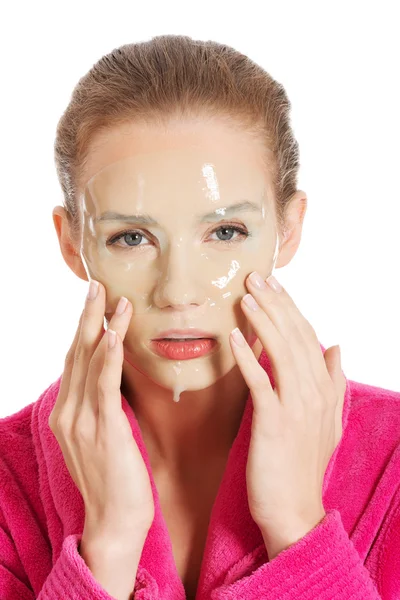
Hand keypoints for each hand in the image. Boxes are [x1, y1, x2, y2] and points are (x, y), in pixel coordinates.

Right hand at [48, 280, 154, 542]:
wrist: (115, 522)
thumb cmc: (115, 479)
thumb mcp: (103, 435)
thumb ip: (103, 405)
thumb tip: (115, 377)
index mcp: (67, 412)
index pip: (75, 361)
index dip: (84, 329)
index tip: (95, 301)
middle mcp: (68, 412)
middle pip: (77, 353)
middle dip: (87, 317)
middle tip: (96, 284)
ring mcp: (81, 421)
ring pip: (88, 362)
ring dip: (100, 326)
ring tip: (110, 296)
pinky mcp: (102, 429)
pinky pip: (104, 385)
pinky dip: (107, 357)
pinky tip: (113, 334)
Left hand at [229, 272, 345, 557]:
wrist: (294, 510)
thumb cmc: (303, 464)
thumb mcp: (328, 421)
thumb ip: (334, 381)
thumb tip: (337, 346)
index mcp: (324, 388)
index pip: (308, 337)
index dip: (290, 308)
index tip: (274, 284)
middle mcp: (314, 392)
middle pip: (295, 337)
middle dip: (275, 303)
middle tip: (255, 276)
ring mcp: (296, 407)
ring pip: (281, 352)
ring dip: (263, 320)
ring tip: (245, 295)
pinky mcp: (274, 422)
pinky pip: (261, 382)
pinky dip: (248, 356)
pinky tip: (234, 336)